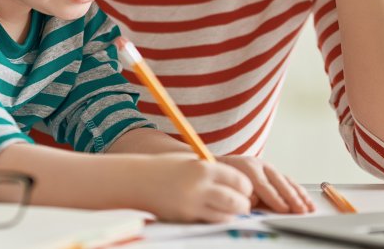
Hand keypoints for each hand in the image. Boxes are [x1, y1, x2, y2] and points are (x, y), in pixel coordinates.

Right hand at [136, 154, 252, 222]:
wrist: (137, 181)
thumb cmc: (167, 168)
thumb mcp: (191, 162)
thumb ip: (213, 171)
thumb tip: (240, 184)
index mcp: (204, 168)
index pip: (238, 181)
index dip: (245, 187)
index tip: (245, 188)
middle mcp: (199, 187)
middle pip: (236, 201)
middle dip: (243, 204)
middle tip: (243, 203)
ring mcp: (191, 205)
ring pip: (225, 216)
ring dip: (231, 214)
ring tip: (229, 209)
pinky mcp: (185, 218)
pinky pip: (209, 221)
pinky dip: (215, 219)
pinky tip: (212, 212)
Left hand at [216, 155, 315, 213]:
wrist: (219, 163)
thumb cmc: (221, 178)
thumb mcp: (226, 184)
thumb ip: (241, 194)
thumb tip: (254, 203)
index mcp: (246, 167)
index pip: (263, 185)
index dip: (274, 198)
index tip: (284, 209)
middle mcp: (259, 164)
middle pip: (278, 182)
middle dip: (291, 198)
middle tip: (300, 210)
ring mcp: (268, 167)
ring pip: (286, 181)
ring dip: (299, 195)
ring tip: (309, 207)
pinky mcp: (273, 171)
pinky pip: (289, 181)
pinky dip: (299, 191)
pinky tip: (307, 200)